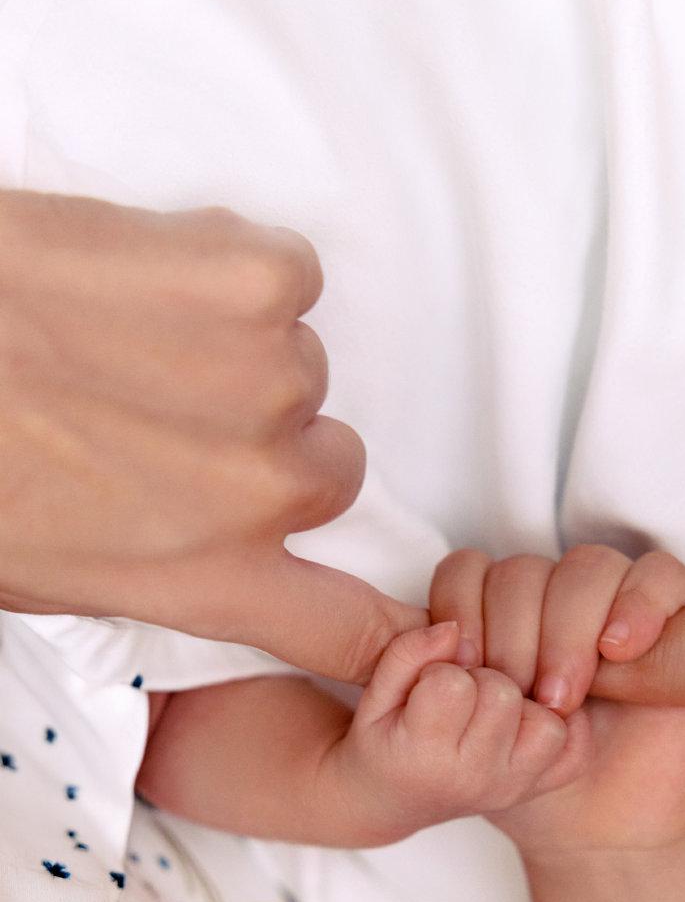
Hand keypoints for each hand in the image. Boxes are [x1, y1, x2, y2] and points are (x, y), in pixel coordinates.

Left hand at [0, 189, 422, 681]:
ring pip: (304, 365)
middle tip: (176, 411)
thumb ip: (163, 577)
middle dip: (271, 443)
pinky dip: (236, 270)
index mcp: (207, 576)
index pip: (345, 626)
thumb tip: (204, 558)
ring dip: (240, 352)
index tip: (419, 631)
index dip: (393, 629)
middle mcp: (260, 492)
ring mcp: (268, 381)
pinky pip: (290, 275)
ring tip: (138, 334)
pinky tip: (158, 276)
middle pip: (330, 468)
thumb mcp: (49, 575)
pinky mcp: (254, 277)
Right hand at [325, 622, 571, 844]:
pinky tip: (526, 717)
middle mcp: (475, 778)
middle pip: (504, 696)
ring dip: (523, 705)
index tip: (430, 679)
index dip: (442, 666)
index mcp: (425, 755)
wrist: (396, 797)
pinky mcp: (539, 787)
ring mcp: (513, 786)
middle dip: (483, 679)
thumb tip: (453, 627)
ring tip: (494, 707)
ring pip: (547, 723)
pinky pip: (575, 747)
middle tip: (463, 690)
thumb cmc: (385, 740)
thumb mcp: (377, 695)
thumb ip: (407, 654)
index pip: (454, 682)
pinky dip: (561, 726)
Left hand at [430, 547, 684, 855]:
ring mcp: (614, 605)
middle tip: (527, 699)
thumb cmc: (528, 779)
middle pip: (524, 569)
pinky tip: (619, 647)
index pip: (467, 571)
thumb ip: (441, 678)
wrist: (597, 832)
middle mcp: (554, 601)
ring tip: (566, 696)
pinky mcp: (678, 619)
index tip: (468, 669)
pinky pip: (662, 575)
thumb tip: (432, 632)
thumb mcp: (464, 731)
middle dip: (516, 634)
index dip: (462, 610)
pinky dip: (640, 602)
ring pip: (587, 567)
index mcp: (499, 615)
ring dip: (568, 628)